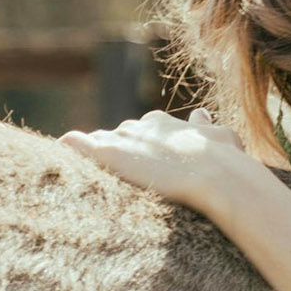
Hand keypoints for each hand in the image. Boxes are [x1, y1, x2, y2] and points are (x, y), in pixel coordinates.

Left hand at [60, 109, 261, 213]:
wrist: (218, 175)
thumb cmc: (228, 161)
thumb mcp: (223, 137)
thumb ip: (208, 127)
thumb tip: (201, 115)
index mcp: (165, 122)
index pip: (143, 131)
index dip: (144, 148)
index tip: (146, 164)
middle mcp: (141, 125)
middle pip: (120, 136)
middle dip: (121, 151)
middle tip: (122, 173)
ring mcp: (124, 138)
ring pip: (100, 142)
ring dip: (96, 154)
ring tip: (89, 172)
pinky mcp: (109, 152)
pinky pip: (79, 145)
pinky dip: (71, 148)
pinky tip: (62, 151)